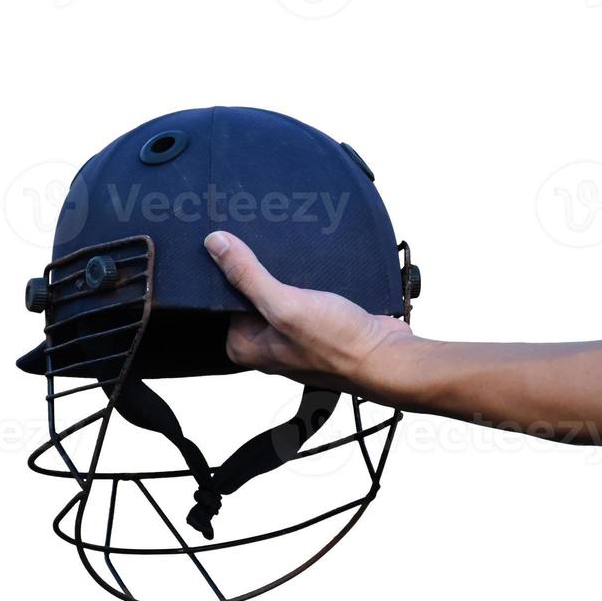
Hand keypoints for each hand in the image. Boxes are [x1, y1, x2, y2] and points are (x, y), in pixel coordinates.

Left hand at [204, 231, 413, 393]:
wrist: (385, 355)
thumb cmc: (338, 345)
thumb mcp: (285, 305)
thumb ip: (248, 276)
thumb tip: (216, 245)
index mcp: (245, 345)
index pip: (224, 296)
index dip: (231, 270)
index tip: (238, 245)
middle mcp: (265, 342)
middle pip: (251, 292)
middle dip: (263, 270)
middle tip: (273, 251)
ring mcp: (291, 333)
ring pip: (279, 290)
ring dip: (288, 273)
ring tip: (298, 261)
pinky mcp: (315, 323)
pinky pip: (302, 293)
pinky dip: (307, 280)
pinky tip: (315, 270)